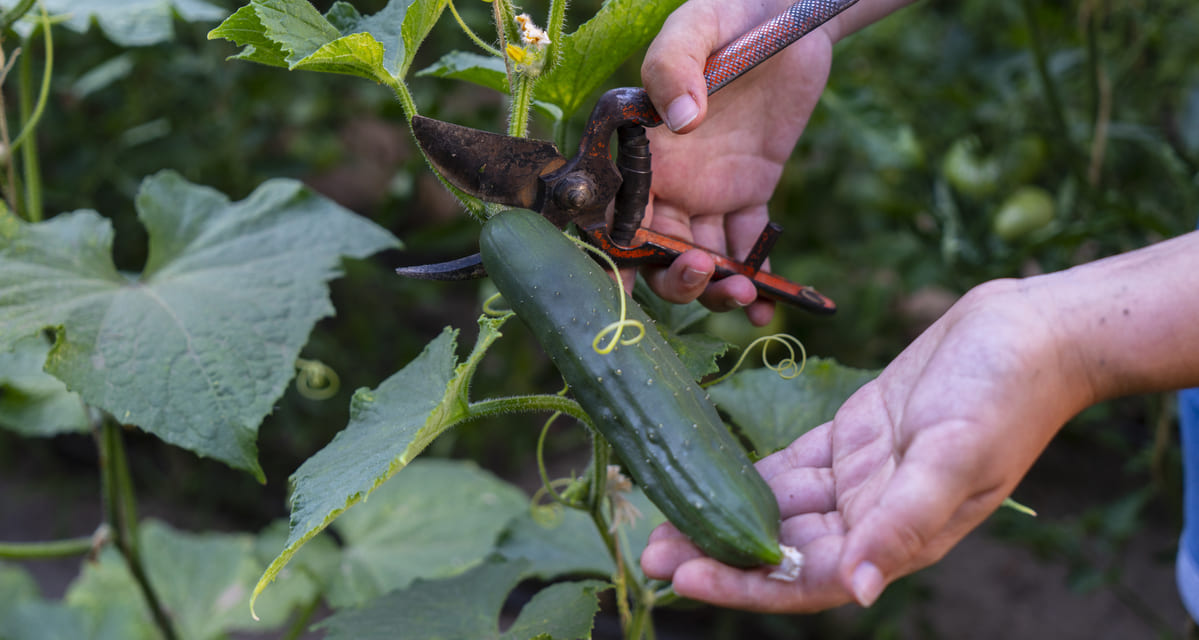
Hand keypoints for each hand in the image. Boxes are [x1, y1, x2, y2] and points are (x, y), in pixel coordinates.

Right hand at [639, 0, 833, 325]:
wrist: (790, 12)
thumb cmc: (731, 13)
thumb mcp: (697, 25)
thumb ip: (674, 64)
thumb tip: (678, 118)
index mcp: (638, 149)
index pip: (613, 211)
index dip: (614, 250)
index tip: (628, 276)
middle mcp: (666, 180)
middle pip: (656, 251)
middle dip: (673, 278)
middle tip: (703, 272)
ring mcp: (708, 191)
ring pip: (701, 258)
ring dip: (716, 288)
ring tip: (742, 294)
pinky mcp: (751, 192)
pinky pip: (748, 247)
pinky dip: (757, 279)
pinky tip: (767, 302)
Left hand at [641, 278, 1093, 610]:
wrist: (1031, 332)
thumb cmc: (1006, 393)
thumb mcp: (956, 454)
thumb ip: (905, 521)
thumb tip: (860, 589)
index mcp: (898, 534)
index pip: (805, 576)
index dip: (743, 582)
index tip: (683, 576)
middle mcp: (873, 514)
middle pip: (780, 546)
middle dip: (716, 549)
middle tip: (647, 546)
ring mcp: (862, 475)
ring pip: (778, 506)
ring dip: (723, 510)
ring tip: (662, 511)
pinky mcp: (855, 434)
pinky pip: (792, 464)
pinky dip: (750, 470)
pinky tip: (708, 469)